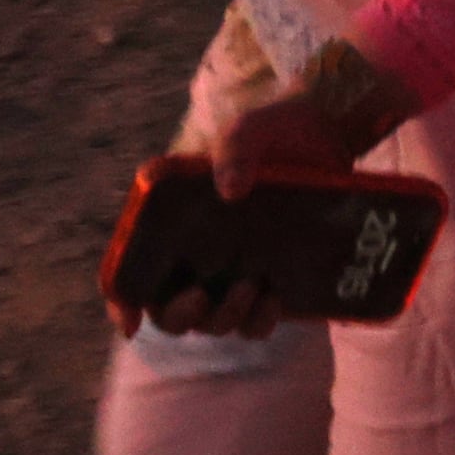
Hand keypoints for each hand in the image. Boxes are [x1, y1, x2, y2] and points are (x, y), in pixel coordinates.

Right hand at [100, 54, 404, 339]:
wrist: (331, 141)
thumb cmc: (276, 133)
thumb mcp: (251, 129)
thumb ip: (235, 147)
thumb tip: (228, 191)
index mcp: (175, 221)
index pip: (133, 268)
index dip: (123, 300)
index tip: (131, 320)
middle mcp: (198, 256)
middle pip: (169, 312)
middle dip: (179, 315)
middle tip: (200, 297)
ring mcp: (233, 275)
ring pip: (213, 323)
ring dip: (224, 317)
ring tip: (252, 284)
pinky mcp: (270, 286)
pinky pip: (255, 325)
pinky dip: (260, 321)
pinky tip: (275, 297)